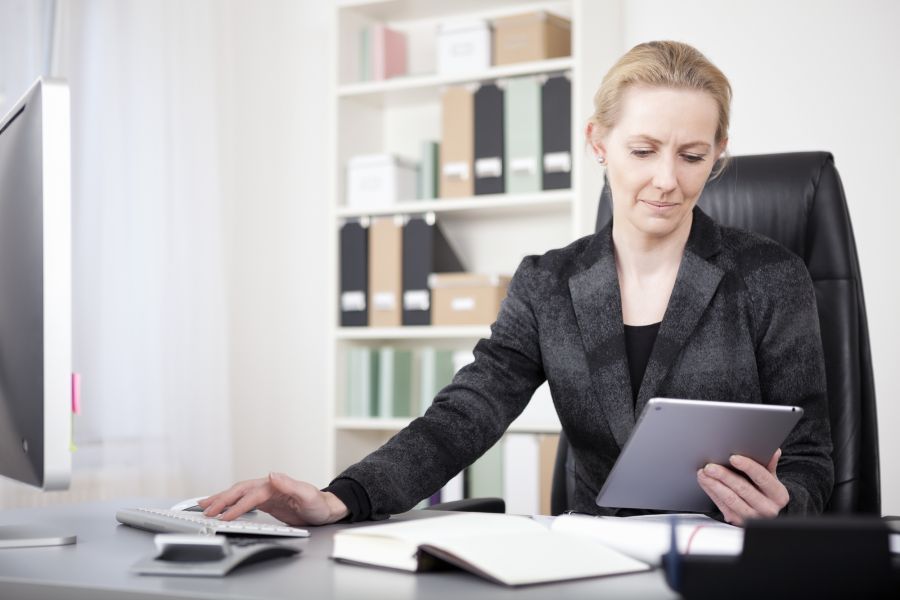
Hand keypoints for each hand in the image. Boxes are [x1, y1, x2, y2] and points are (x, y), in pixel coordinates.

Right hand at [197, 472, 348, 525]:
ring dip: (221, 499)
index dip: (237, 506)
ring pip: (238, 494)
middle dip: (221, 500)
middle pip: (239, 491)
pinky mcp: (266, 502)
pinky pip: (243, 502)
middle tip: (204, 509)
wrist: (325, 509)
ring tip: (203, 505)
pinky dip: (230, 505)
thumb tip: (272, 474)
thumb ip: (290, 484)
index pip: (250, 495)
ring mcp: (265, 494)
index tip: (224, 515)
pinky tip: (221, 509)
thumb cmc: (319, 504)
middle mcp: (268, 486)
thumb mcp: (308, 495)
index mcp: (275, 485)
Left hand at [696, 448, 788, 525]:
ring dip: (714, 485)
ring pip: (730, 499)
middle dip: (725, 476)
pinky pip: (722, 506)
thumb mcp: (771, 479)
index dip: (748, 466)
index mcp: (779, 495)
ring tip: (703, 473)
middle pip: (743, 489)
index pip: (762, 478)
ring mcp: (752, 517)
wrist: (764, 513)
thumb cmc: (765, 491)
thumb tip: (773, 451)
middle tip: (710, 466)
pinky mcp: (738, 521)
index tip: (733, 457)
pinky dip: (711, 492)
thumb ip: (769, 465)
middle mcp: (768, 508)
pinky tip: (705, 482)